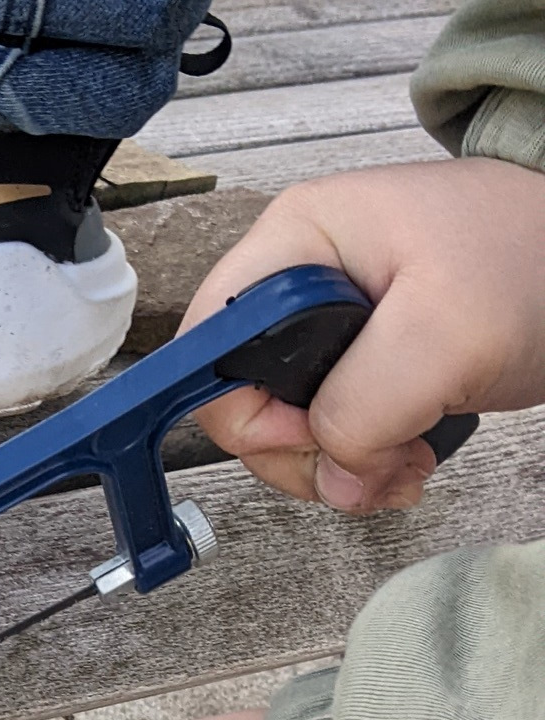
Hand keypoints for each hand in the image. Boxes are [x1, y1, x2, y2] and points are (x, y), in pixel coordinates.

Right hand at [182, 157, 544, 513]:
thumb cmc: (537, 256)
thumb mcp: (446, 334)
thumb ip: (364, 407)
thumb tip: (332, 475)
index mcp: (293, 244)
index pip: (208, 349)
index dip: (246, 411)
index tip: (313, 438)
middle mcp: (295, 279)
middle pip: (240, 397)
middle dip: (303, 450)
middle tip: (373, 464)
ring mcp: (324, 319)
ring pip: (283, 423)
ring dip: (339, 464)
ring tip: (405, 464)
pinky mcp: (359, 354)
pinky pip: (328, 425)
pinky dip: (364, 459)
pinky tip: (409, 455)